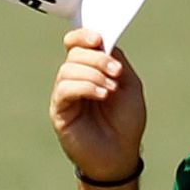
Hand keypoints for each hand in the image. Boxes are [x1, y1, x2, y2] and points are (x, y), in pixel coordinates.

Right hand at [50, 28, 145, 182]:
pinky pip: (64, 89)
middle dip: (97, 58)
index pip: (76, 43)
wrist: (121, 154)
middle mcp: (74, 79)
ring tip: (111, 90)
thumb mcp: (129, 85)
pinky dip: (84, 86)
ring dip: (94, 74)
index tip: (98, 39)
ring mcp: (65, 95)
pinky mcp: (59, 111)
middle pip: (74, 53)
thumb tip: (104, 42)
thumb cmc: (126, 122)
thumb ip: (117, 61)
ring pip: (68, 69)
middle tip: (116, 72)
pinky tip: (102, 95)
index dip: (84, 35)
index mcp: (90, 69)